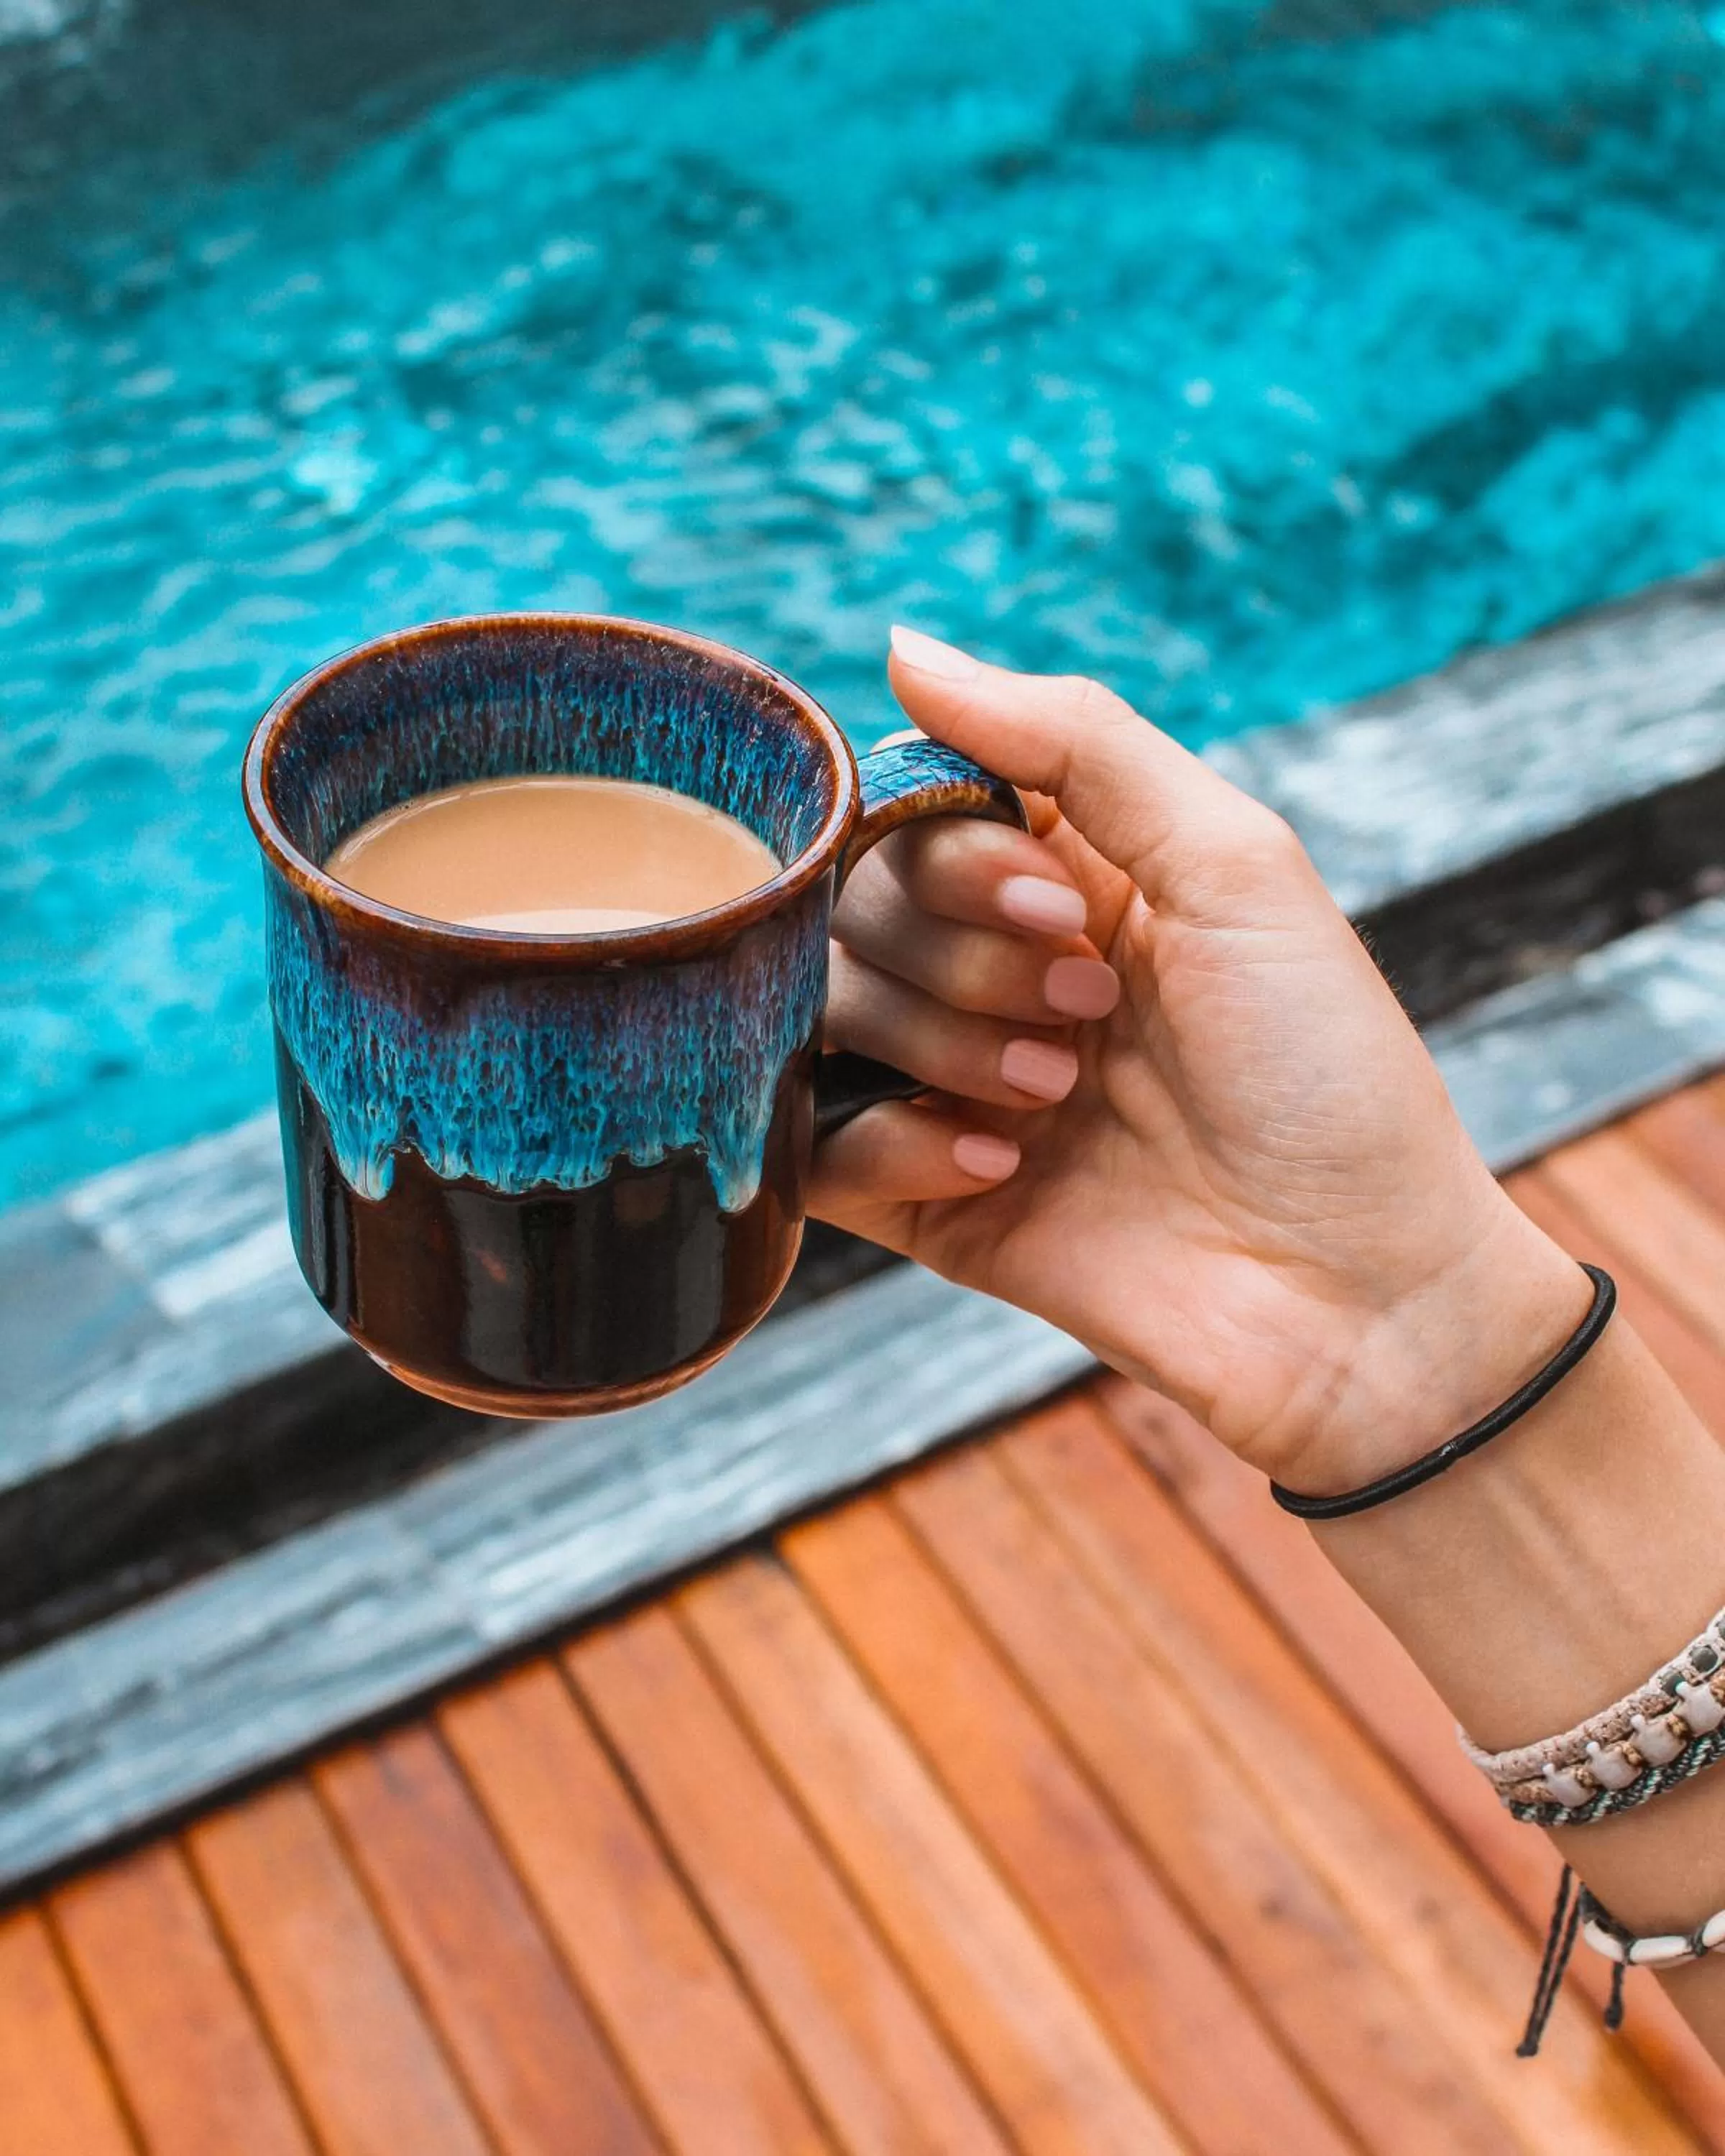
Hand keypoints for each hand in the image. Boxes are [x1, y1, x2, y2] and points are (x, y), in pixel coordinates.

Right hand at [816, 629, 1583, 1492]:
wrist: (1359, 1299)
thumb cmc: (1327, 1073)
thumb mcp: (1236, 865)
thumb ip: (1075, 741)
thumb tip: (901, 645)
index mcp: (1068, 880)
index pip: (917, 811)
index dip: (960, 856)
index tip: (1065, 911)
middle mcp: (995, 972)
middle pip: (856, 905)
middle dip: (966, 957)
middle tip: (1090, 1020)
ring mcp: (952, 1086)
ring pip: (827, 1013)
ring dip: (945, 1043)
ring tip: (1058, 1100)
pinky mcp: (924, 1200)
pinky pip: (821, 1147)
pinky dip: (902, 1143)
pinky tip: (1008, 1170)